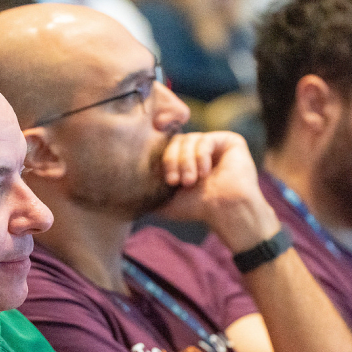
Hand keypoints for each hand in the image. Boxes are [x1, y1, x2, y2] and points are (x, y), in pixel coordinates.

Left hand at [158, 131, 278, 250]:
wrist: (224, 212)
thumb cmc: (197, 209)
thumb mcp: (165, 201)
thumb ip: (147, 193)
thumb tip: (122, 193)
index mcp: (184, 160)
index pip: (166, 148)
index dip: (164, 160)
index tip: (167, 180)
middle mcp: (198, 150)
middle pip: (175, 141)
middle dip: (173, 160)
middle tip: (177, 181)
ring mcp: (214, 144)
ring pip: (189, 139)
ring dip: (186, 161)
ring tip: (191, 181)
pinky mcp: (229, 141)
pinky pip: (205, 139)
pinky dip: (201, 155)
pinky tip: (205, 172)